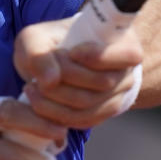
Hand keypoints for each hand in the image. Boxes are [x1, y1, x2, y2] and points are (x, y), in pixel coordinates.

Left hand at [13, 15, 143, 129]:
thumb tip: (51, 81)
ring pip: (89, 105)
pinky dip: (57, 115)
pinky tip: (39, 103)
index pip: (128, 54)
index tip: (70, 53)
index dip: (99, 56)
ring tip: (32, 89)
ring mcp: (117, 96)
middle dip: (65, 80)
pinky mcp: (102, 115)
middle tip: (37, 76)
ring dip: (55, 101)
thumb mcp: (36, 38)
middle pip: (102, 82)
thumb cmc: (48, 45)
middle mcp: (126, 72)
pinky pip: (83, 121)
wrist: (52, 63)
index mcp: (122, 43)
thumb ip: (39, 54)